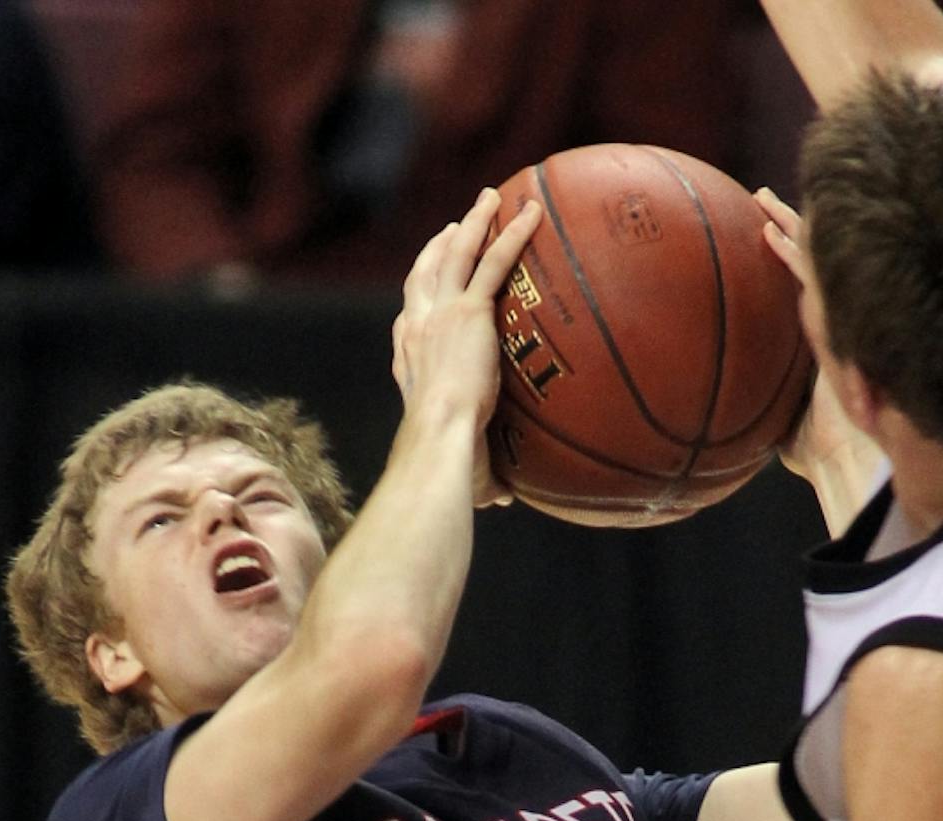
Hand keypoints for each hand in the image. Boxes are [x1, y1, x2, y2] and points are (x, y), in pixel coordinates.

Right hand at [391, 187, 542, 453]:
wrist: (440, 442)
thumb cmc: (445, 465)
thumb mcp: (464, 467)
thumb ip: (485, 477)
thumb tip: (504, 500)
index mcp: (409, 362)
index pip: (411, 319)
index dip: (421, 295)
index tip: (432, 280)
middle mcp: (416, 330)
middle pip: (423, 274)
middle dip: (439, 246)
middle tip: (457, 226)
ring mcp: (439, 316)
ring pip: (454, 254)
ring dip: (473, 222)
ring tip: (490, 198)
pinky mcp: (468, 312)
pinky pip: (492, 262)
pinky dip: (512, 233)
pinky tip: (532, 213)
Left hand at [757, 187, 880, 517]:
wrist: (852, 454)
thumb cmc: (825, 450)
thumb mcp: (788, 425)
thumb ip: (770, 410)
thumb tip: (735, 424)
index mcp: (826, 331)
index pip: (806, 282)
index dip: (790, 255)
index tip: (766, 233)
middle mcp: (834, 315)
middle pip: (811, 257)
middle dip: (789, 225)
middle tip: (762, 200)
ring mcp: (837, 312)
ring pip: (812, 254)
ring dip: (784, 224)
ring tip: (760, 198)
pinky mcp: (835, 319)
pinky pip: (809, 274)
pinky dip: (788, 250)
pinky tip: (767, 231)